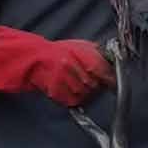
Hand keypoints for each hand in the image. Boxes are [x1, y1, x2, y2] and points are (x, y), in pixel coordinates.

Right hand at [0, 25, 116, 105]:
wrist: (32, 58)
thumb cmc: (57, 51)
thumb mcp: (79, 46)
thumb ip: (97, 53)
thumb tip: (116, 60)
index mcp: (80, 54)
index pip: (103, 71)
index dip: (111, 79)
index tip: (113, 83)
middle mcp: (72, 67)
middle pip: (95, 85)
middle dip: (96, 85)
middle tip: (92, 82)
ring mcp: (64, 81)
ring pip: (85, 94)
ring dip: (85, 92)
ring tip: (78, 84)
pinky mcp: (57, 93)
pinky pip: (74, 101)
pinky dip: (75, 98)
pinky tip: (70, 90)